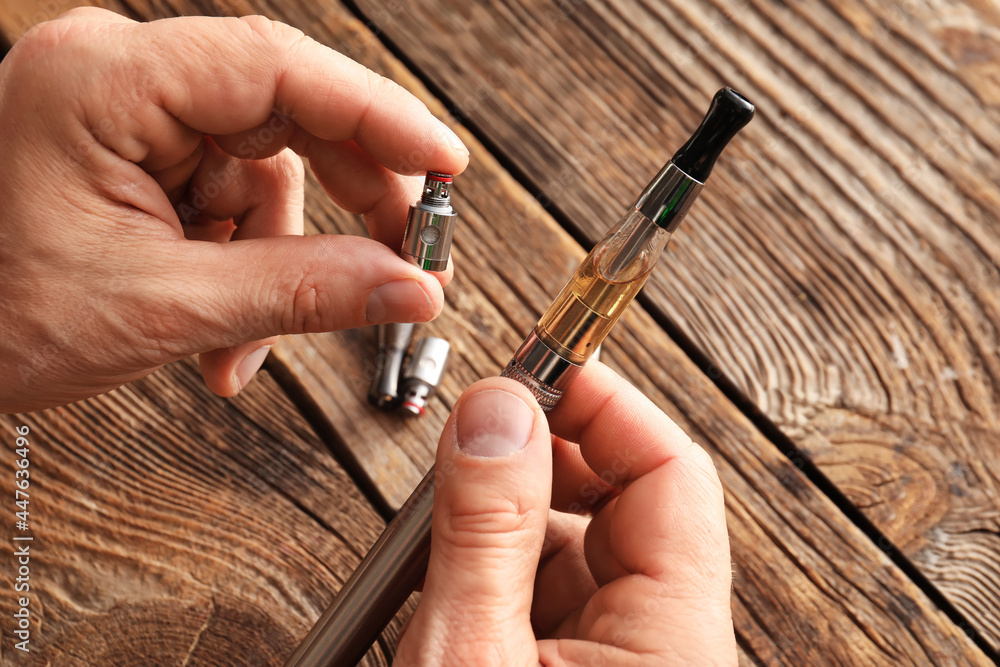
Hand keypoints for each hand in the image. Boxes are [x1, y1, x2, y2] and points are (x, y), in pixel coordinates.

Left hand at [0, 8, 467, 412]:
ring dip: (284, 261)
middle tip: (403, 268)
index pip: (278, 68)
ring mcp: (132, 114)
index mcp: (105, 79)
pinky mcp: (141, 154)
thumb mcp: (161, 306)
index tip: (447, 168)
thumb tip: (411, 288)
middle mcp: (122, 77)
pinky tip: (220, 334)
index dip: (380, 117)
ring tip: (248, 343)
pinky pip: (234, 198)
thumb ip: (301, 290)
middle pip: (289, 114)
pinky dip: (247, 266)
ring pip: (270, 169)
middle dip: (349, 202)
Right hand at [395, 363, 735, 665]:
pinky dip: (498, 569)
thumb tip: (497, 412)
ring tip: (443, 514)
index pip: (672, 476)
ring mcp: (622, 666)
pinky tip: (448, 571)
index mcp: (672, 645)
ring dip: (511, 516)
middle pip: (625, 505)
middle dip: (545, 456)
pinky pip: (552, 598)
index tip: (536, 370)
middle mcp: (664, 651)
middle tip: (477, 429)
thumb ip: (487, 534)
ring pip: (580, 549)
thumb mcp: (468, 659)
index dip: (605, 406)